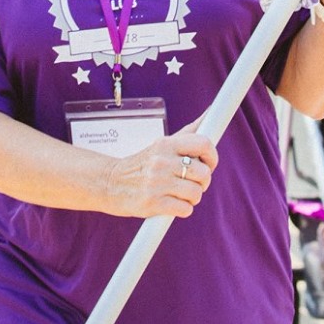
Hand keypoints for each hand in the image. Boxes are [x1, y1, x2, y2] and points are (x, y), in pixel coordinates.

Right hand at [101, 131, 219, 219]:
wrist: (110, 183)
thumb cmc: (142, 164)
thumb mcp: (162, 144)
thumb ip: (188, 132)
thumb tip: (210, 113)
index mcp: (166, 144)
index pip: (203, 143)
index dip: (212, 156)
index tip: (209, 163)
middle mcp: (162, 161)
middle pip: (204, 173)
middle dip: (203, 181)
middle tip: (193, 182)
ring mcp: (157, 183)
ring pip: (196, 193)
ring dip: (193, 197)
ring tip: (181, 194)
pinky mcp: (153, 204)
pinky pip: (185, 209)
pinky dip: (183, 209)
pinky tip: (173, 204)